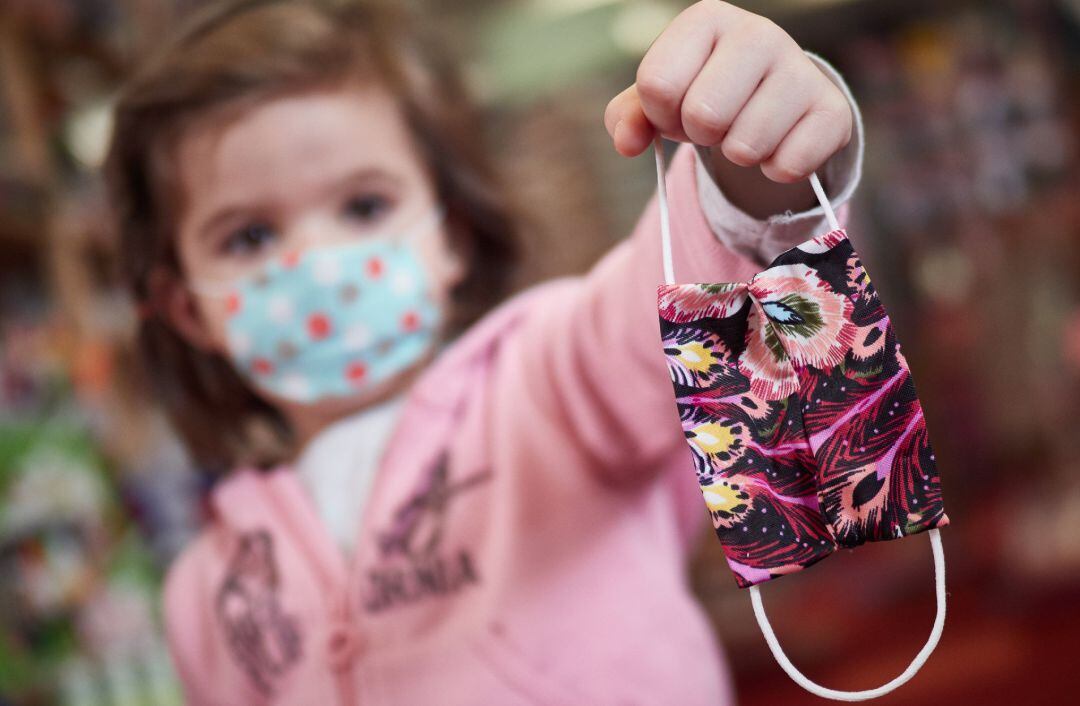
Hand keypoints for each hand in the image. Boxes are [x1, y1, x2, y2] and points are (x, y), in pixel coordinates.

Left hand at [604, 0, 852, 183]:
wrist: (773, 97)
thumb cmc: (705, 91)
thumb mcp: (660, 99)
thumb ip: (627, 117)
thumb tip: (627, 142)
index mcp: (706, 20)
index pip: (658, 85)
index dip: (661, 114)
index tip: (676, 108)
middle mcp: (758, 33)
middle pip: (703, 116)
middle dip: (702, 135)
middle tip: (716, 123)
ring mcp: (800, 69)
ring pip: (745, 147)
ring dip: (738, 155)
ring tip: (746, 130)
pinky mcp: (833, 110)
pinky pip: (787, 166)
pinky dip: (775, 170)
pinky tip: (780, 144)